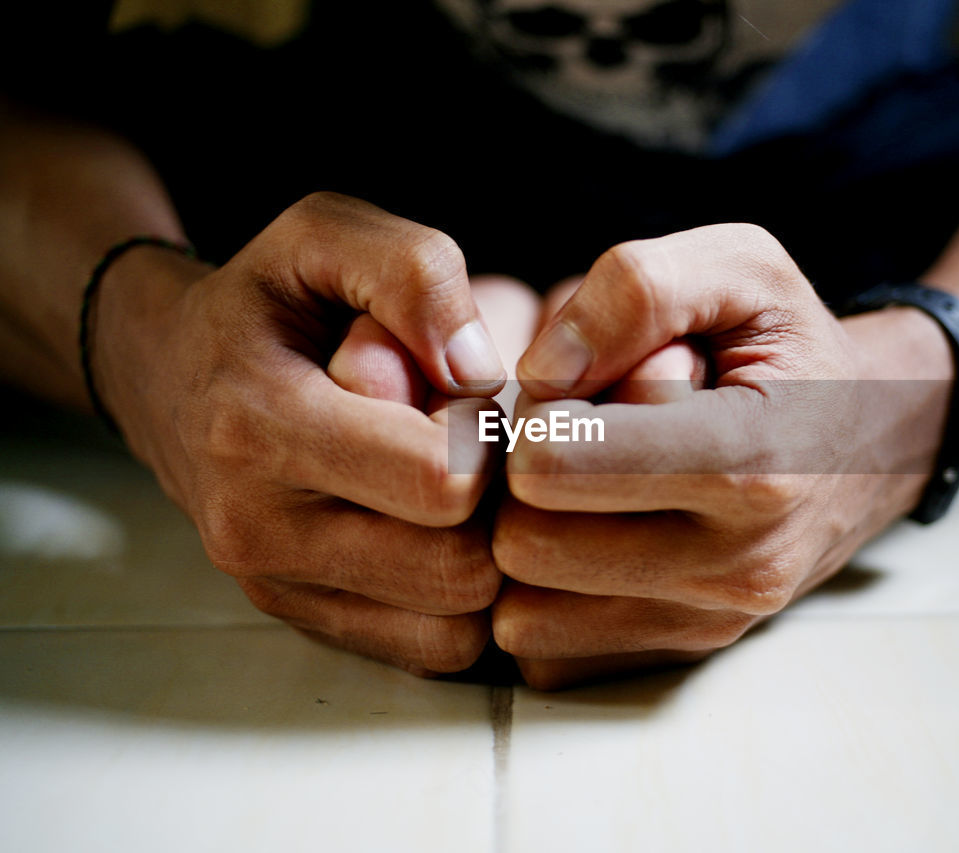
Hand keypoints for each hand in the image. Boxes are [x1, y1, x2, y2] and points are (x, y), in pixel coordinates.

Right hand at [94, 192, 508, 675]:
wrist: (173, 375)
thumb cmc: (266, 301)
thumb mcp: (324, 234)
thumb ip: (412, 271)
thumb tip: (479, 373)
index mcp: (258, 424)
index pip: (442, 483)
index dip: (490, 439)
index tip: (470, 400)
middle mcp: (257, 527)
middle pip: (460, 569)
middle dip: (496, 507)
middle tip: (475, 451)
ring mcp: (276, 587)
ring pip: (457, 623)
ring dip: (486, 556)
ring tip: (457, 488)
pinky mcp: (302, 620)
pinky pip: (433, 649)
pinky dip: (463, 599)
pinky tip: (443, 531)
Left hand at [490, 224, 953, 688]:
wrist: (872, 444)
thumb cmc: (796, 350)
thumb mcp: (744, 267)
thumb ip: (638, 287)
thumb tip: (540, 373)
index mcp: (751, 462)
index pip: (558, 465)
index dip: (535, 416)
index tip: (568, 392)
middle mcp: (737, 563)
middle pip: (526, 544)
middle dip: (521, 487)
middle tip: (567, 443)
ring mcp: (711, 621)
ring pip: (526, 611)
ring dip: (527, 542)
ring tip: (580, 488)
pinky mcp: (685, 653)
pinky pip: (549, 652)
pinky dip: (542, 597)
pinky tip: (585, 536)